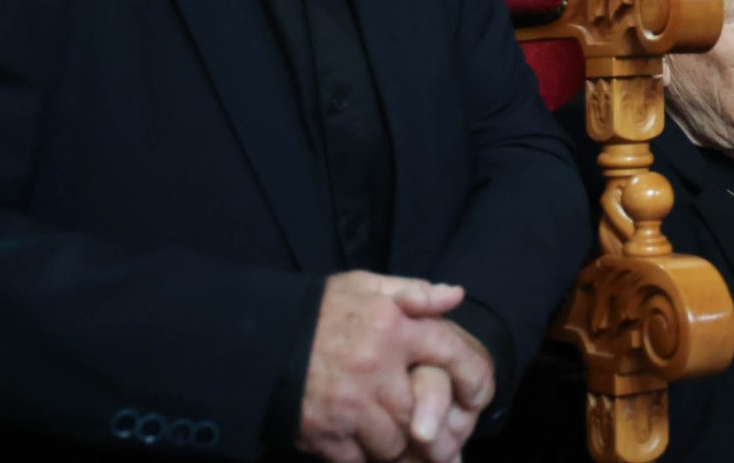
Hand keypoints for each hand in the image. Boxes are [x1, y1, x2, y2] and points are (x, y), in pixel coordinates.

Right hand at [296, 272, 494, 462]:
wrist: (255, 341)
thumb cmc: (317, 312)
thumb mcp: (364, 287)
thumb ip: (413, 293)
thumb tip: (456, 296)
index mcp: (391, 328)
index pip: (449, 351)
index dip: (473, 375)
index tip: (478, 393)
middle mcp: (375, 369)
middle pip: (425, 410)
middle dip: (438, 428)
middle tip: (448, 440)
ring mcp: (349, 405)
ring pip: (395, 442)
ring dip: (403, 446)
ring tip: (408, 445)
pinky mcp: (324, 433)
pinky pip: (359, 460)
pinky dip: (369, 459)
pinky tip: (370, 451)